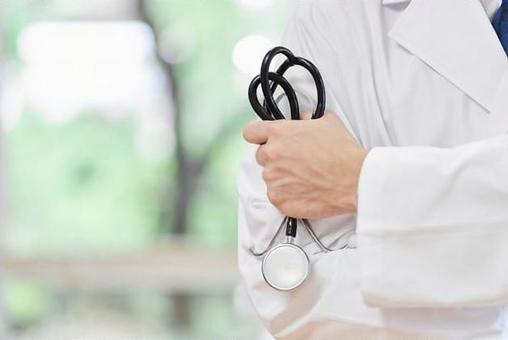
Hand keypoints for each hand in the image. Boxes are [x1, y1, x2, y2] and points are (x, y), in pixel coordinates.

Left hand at [243, 113, 367, 218]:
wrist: (354, 179)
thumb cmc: (343, 153)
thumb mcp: (326, 121)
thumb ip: (306, 118)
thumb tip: (301, 119)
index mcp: (279, 133)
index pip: (251, 132)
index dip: (258, 136)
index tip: (264, 140)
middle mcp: (272, 154)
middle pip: (262, 156)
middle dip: (276, 158)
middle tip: (296, 161)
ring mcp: (273, 178)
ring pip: (269, 177)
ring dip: (282, 177)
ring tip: (305, 177)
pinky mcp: (278, 199)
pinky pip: (276, 195)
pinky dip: (286, 194)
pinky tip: (304, 190)